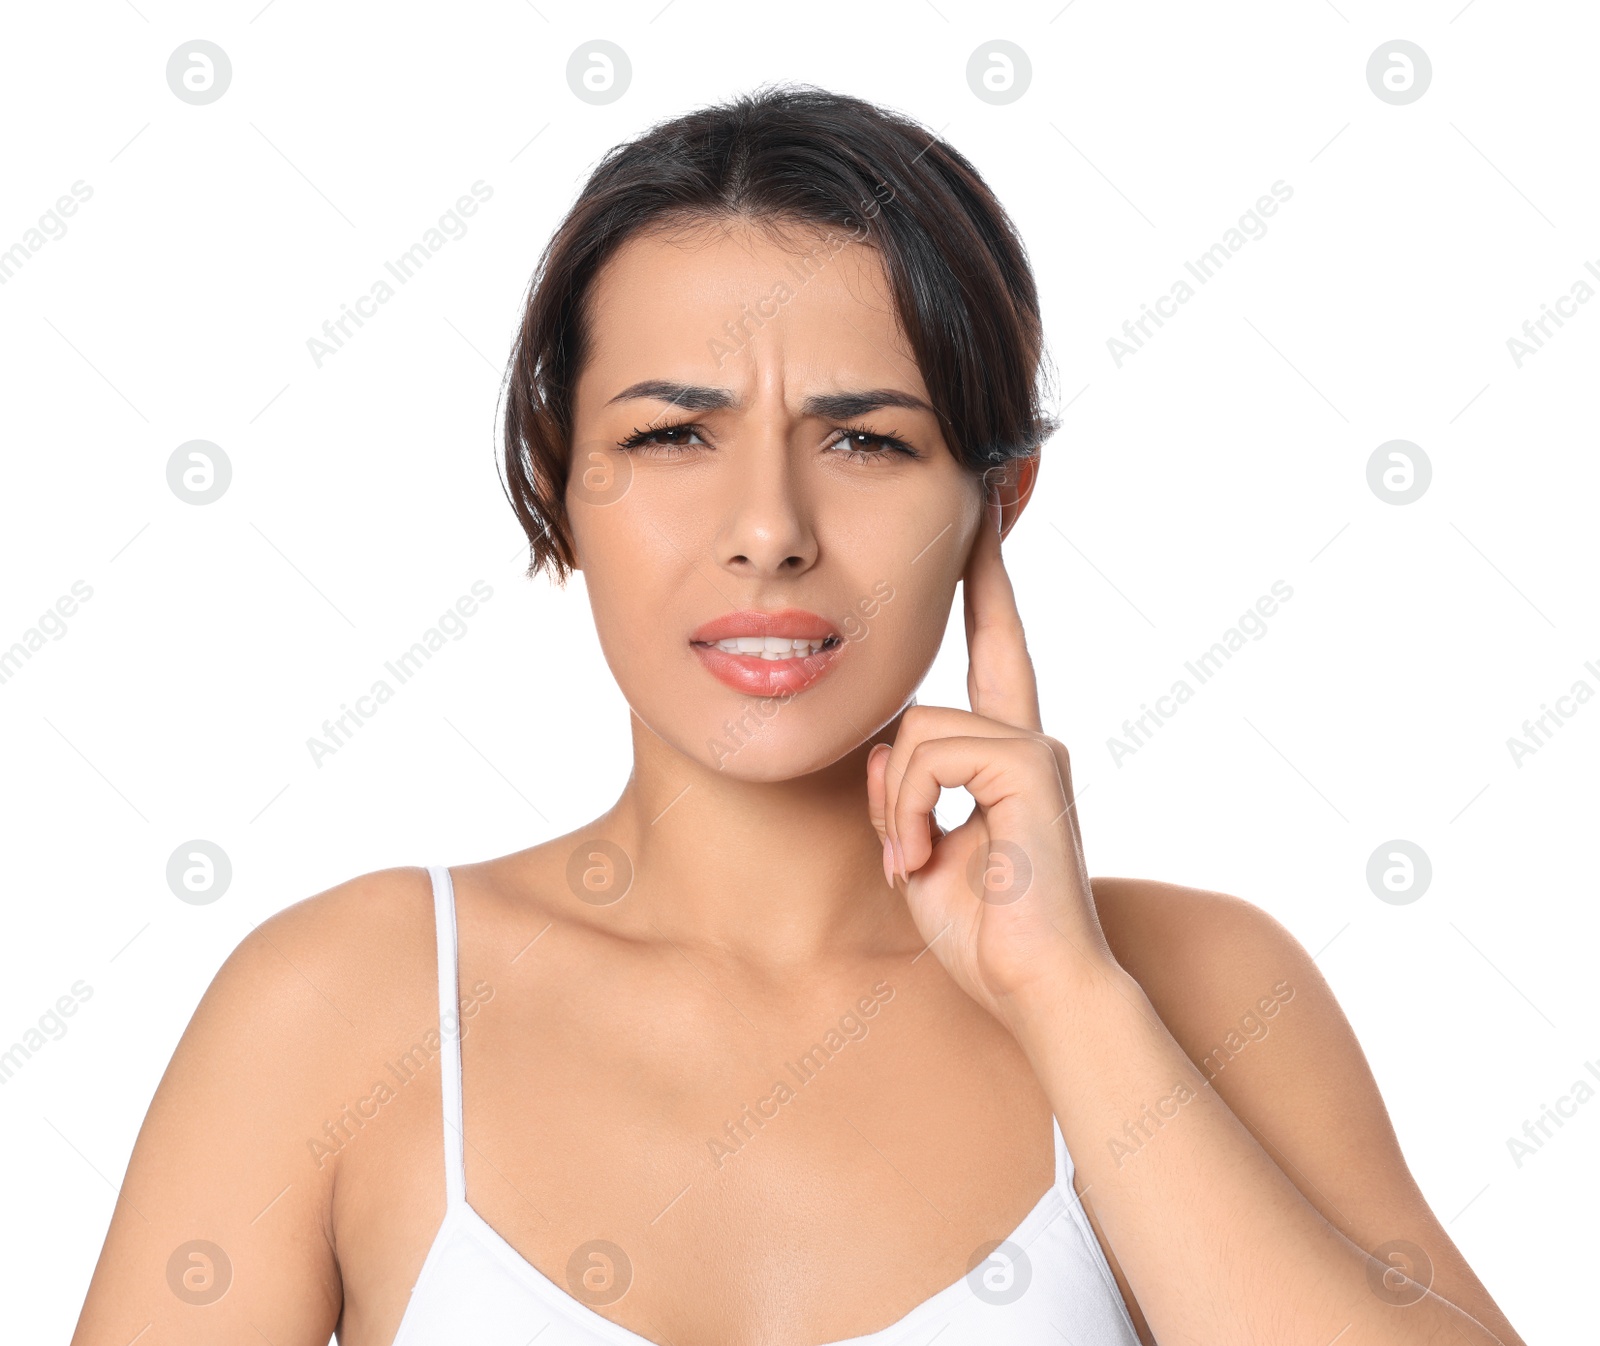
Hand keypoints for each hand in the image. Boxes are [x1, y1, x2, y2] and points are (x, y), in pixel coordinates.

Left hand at [866, 487, 1120, 1032]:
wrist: (1038, 990)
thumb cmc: (984, 934)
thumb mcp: (920, 847)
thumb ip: (903, 787)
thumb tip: (884, 750)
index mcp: (1008, 756)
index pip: (998, 647)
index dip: (989, 581)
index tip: (986, 512)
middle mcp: (1030, 739)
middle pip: (929, 700)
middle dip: (905, 759)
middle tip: (911, 849)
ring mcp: (1035, 747)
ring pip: (914, 731)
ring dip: (894, 807)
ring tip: (915, 864)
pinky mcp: (1030, 764)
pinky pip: (927, 757)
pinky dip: (906, 812)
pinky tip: (921, 861)